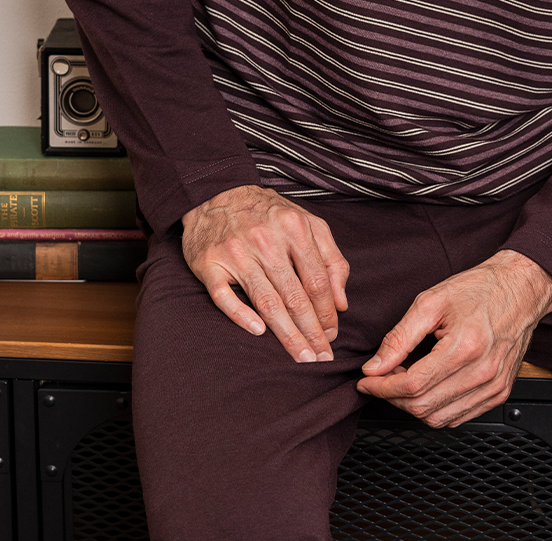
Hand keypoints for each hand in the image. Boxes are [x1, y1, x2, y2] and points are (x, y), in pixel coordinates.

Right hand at [181, 184, 348, 362]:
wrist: (216, 194)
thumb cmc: (267, 213)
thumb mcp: (306, 222)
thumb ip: (331, 258)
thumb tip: (342, 302)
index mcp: (294, 227)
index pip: (317, 281)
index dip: (327, 312)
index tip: (333, 335)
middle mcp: (266, 239)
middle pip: (295, 295)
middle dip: (311, 331)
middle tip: (321, 357)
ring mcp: (236, 252)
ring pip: (266, 301)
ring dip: (286, 334)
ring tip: (301, 357)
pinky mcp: (209, 264)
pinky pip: (225, 297)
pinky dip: (242, 316)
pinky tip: (259, 332)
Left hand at [356, 249, 551, 426]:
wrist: (521, 289)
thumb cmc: (479, 289)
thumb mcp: (431, 302)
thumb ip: (399, 337)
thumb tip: (375, 366)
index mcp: (465, 347)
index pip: (412, 385)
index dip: (381, 387)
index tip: (366, 380)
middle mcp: (482, 372)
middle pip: (423, 406)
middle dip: (393, 397)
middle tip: (382, 377)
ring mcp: (494, 387)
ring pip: (439, 418)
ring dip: (412, 405)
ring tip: (403, 381)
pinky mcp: (499, 393)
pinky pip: (458, 417)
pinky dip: (435, 409)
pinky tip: (428, 388)